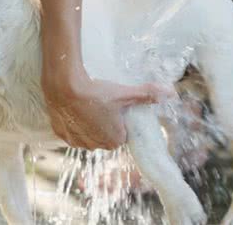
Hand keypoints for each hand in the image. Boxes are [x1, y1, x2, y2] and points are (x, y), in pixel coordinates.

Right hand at [42, 66, 170, 149]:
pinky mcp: (61, 134)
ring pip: (88, 135)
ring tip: (89, 106)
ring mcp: (77, 141)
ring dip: (89, 125)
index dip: (120, 120)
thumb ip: (148, 94)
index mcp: (113, 140)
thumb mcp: (125, 93)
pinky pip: (72, 132)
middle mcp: (95, 145)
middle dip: (105, 124)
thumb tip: (171, 93)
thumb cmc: (97, 93)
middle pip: (105, 135)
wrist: (63, 87)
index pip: (122, 134)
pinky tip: (75, 110)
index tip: (116, 107)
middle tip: (103, 104)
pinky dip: (74, 124)